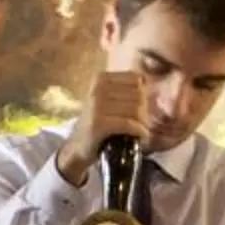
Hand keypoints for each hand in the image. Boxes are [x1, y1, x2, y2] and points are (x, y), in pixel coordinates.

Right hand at [57, 71, 150, 185]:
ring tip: (142, 131)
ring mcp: (97, 106)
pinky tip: (141, 136)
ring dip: (144, 123)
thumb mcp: (108, 99)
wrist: (78, 145)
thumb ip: (126, 88)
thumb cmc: (98, 121)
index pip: (136, 80)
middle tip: (143, 123)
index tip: (142, 108)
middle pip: (138, 95)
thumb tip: (146, 79)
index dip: (144, 95)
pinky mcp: (99, 123)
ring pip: (136, 110)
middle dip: (145, 111)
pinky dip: (140, 131)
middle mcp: (98, 89)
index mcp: (101, 78)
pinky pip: (129, 124)